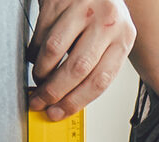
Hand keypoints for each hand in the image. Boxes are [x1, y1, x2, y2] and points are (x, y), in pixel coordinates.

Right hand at [27, 0, 136, 119]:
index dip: (75, 101)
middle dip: (54, 92)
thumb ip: (95, 68)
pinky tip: (37, 56)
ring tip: (39, 78)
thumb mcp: (110, 41)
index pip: (100, 80)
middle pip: (77, 68)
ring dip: (41, 72)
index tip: (58, 113)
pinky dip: (35, 51)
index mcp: (124, 38)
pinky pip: (41, 34)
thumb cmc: (102, 17)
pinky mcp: (59, 1)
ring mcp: (83, 9)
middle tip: (41, 101)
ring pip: (54, 51)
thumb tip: (67, 102)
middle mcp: (106, 22)